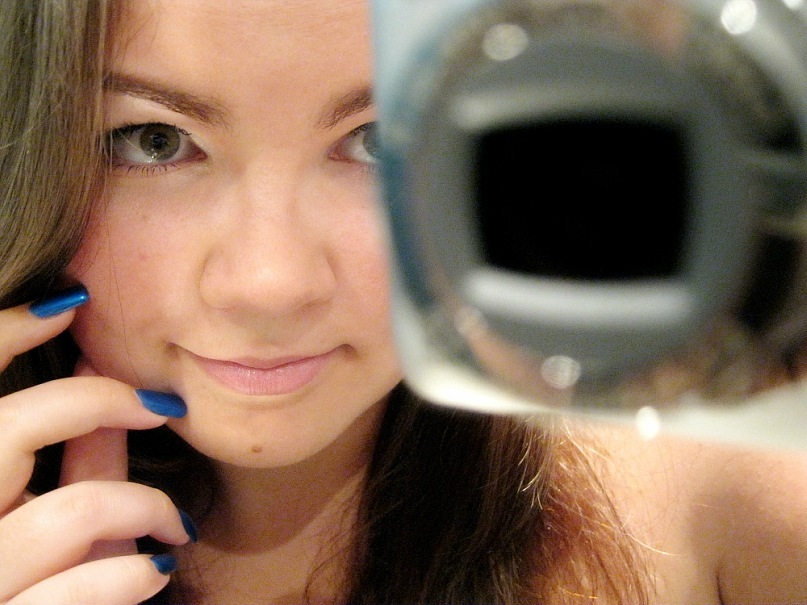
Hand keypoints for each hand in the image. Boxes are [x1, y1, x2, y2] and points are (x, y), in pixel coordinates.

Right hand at [0, 290, 193, 604]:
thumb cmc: (47, 578)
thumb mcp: (52, 513)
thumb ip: (73, 451)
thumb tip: (96, 362)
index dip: (2, 332)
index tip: (71, 303)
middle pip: (10, 428)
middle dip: (100, 402)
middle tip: (164, 408)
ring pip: (77, 509)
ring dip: (146, 507)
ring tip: (173, 523)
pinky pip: (92, 585)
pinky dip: (136, 573)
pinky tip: (155, 570)